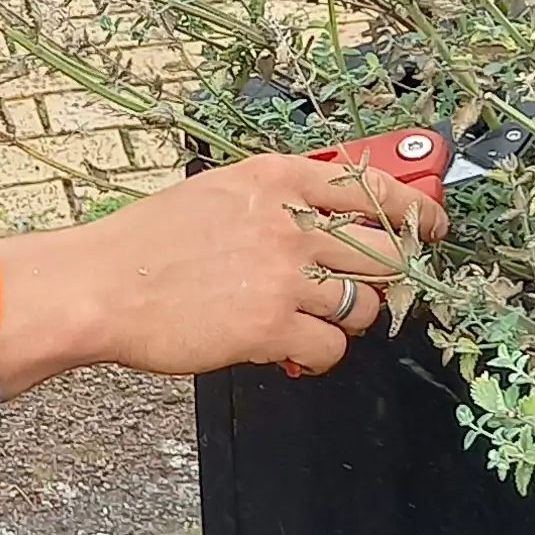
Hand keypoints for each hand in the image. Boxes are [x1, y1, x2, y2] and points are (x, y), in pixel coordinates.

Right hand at [0, 156, 441, 396]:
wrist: (102, 286)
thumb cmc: (146, 244)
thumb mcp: (216, 193)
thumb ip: (272, 199)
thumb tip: (325, 215)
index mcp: (276, 179)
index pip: (372, 187)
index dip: (416, 209)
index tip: (432, 226)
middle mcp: (289, 221)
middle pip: (383, 251)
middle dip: (389, 277)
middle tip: (377, 291)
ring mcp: (283, 275)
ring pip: (364, 305)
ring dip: (349, 319)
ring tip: (314, 321)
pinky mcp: (271, 326)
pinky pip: (331, 348)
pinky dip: (317, 356)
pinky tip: (290, 350)